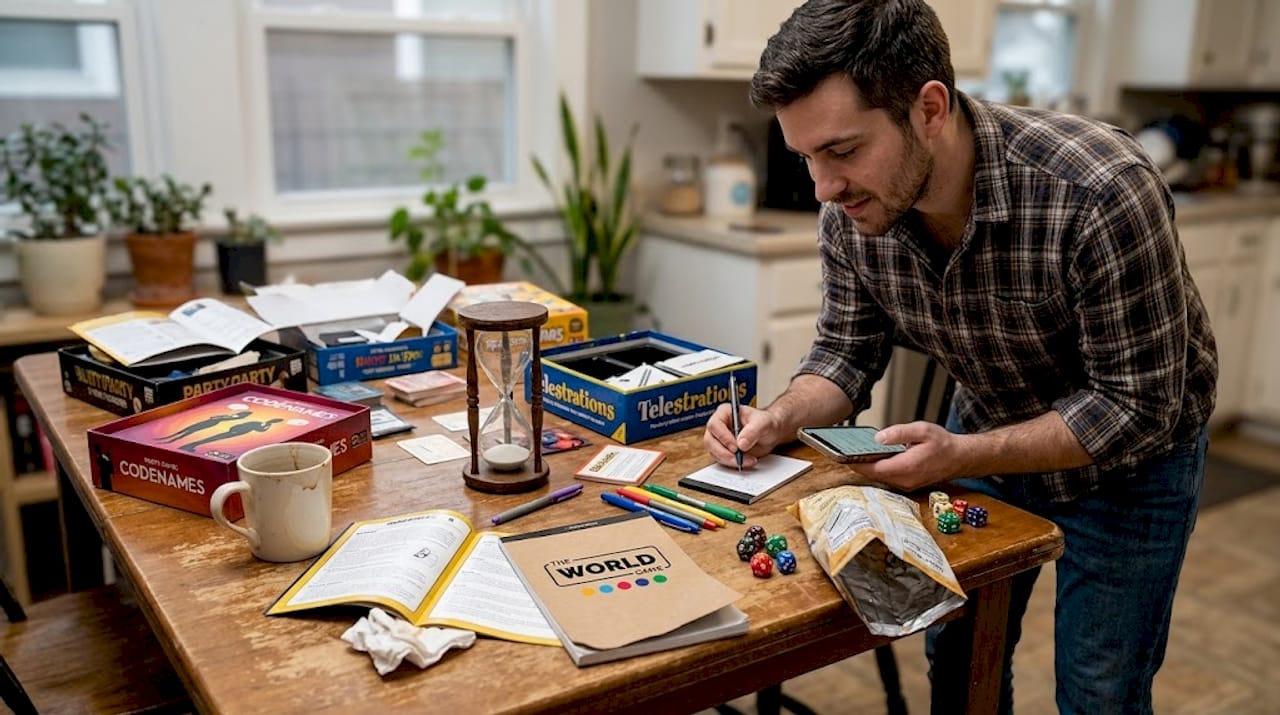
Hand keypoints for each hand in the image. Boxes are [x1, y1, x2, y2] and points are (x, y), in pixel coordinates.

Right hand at [703, 402, 783, 468]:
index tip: (735, 447)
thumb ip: (752, 431)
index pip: (715, 424)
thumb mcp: (763, 423)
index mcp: (724, 412)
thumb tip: (741, 444)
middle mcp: (718, 426)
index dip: (723, 437)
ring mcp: (719, 439)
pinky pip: (721, 460)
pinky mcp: (723, 451)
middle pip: (710, 441)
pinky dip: (732, 464)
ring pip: (714, 452)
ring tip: (748, 460)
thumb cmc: (765, 422)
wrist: (770, 434)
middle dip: (724, 452)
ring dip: (729, 460)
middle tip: (739, 458)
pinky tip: (746, 462)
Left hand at [845, 421, 965, 491]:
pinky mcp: (907, 484)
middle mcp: (905, 480)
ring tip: (852, 454)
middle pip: (873, 475)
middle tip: (842, 453)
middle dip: (858, 465)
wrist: (960, 458)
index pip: (874, 469)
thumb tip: (878, 438)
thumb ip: (899, 433)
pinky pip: (887, 478)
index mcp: (907, 466)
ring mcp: (906, 484)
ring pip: (879, 477)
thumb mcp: (922, 430)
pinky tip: (871, 458)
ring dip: (867, 468)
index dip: (856, 464)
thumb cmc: (943, 443)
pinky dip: (877, 469)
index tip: (841, 456)